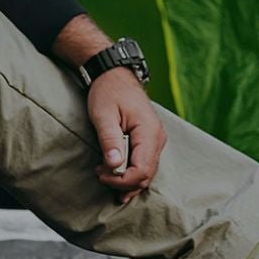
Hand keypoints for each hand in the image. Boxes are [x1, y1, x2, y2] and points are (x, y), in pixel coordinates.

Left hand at [86, 68, 164, 203]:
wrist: (115, 76)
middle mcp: (157, 138)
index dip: (121, 179)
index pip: (142, 169)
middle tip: (100, 174)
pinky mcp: (150, 141)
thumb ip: (109, 140)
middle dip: (123, 182)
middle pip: (146, 175)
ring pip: (146, 172)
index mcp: (149, 131)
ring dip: (127, 180)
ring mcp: (156, 140)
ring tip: (105, 176)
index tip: (101, 174)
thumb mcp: (103, 115)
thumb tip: (114, 166)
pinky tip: (118, 177)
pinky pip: (145, 164)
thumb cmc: (108, 93)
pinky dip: (131, 173)